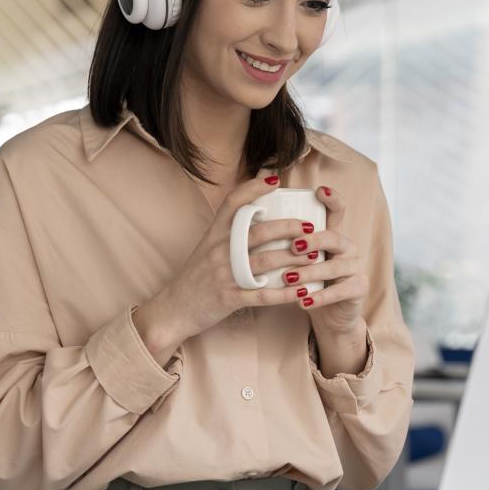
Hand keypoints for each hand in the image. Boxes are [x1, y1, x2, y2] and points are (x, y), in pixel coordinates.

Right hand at [134, 175, 322, 362]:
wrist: (173, 309)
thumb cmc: (196, 276)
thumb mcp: (207, 246)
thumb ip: (228, 229)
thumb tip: (254, 208)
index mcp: (214, 234)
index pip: (233, 203)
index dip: (254, 188)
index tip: (276, 180)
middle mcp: (219, 250)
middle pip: (259, 232)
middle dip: (289, 228)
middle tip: (311, 228)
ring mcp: (224, 274)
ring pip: (265, 262)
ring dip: (294, 259)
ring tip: (315, 257)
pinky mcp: (229, 298)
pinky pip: (263, 295)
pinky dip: (285, 294)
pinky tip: (302, 291)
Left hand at [281, 186, 367, 334]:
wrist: (331, 312)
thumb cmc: (309, 280)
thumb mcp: (300, 258)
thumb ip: (286, 239)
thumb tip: (259, 217)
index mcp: (333, 234)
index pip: (337, 211)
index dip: (332, 199)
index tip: (319, 190)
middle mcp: (348, 247)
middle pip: (334, 238)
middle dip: (313, 241)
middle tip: (293, 246)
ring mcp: (356, 267)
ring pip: (334, 267)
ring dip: (310, 273)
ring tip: (289, 278)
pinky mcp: (359, 288)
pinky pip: (339, 292)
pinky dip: (319, 297)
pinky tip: (302, 301)